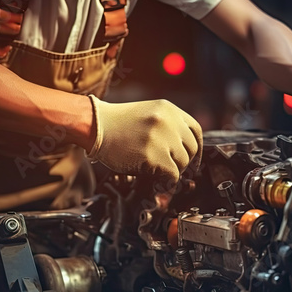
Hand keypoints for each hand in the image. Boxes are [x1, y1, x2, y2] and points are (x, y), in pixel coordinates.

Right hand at [87, 95, 202, 184]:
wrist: (95, 126)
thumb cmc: (119, 124)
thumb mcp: (149, 114)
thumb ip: (169, 126)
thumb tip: (185, 151)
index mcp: (169, 110)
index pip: (196, 131)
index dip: (196, 149)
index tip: (193, 161)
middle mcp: (168, 121)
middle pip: (191, 149)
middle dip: (183, 162)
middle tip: (172, 168)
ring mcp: (161, 138)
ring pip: (183, 163)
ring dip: (172, 171)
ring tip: (157, 170)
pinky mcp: (153, 155)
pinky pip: (172, 174)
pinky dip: (167, 181)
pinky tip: (157, 179)